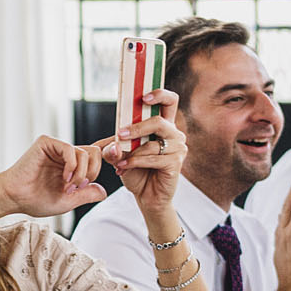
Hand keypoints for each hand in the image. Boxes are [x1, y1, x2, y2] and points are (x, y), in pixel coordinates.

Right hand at [0, 134, 108, 219]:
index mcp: (71, 165)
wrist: (15, 197)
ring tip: (67, 186)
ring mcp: (56, 147)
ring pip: (86, 152)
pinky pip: (70, 149)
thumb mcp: (68, 201)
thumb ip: (86, 195)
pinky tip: (64, 178)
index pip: (95, 158)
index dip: (99, 169)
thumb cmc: (36, 200)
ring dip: (81, 174)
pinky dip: (72, 166)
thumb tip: (104, 192)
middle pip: (95, 153)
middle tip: (78, 187)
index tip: (89, 184)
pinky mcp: (47, 143)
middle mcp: (65, 154)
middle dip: (93, 173)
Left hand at [104, 89, 185, 215]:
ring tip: (118, 161)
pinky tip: (123, 168)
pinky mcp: (176, 163)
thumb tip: (113, 144)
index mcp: (164, 125)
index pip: (169, 101)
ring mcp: (177, 149)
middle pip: (160, 121)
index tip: (144, 97)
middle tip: (120, 134)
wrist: (146, 197)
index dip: (160, 94)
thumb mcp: (120, 156)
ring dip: (132, 152)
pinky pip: (153, 158)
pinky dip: (135, 162)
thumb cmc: (137, 172)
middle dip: (138, 127)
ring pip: (153, 143)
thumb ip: (113, 146)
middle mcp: (174, 134)